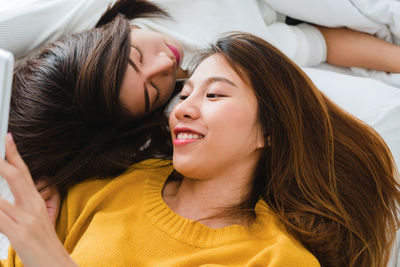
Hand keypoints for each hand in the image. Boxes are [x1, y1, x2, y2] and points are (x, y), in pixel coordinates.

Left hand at [0, 133, 76, 266]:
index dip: (14, 154)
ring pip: (0, 196)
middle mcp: (34, 207)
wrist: (58, 266)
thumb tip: (2, 202)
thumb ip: (18, 210)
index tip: (7, 138)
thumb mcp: (33, 224)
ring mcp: (27, 219)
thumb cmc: (43, 247)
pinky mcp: (20, 234)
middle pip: (16, 176)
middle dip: (1, 160)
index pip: (24, 173)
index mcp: (38, 203)